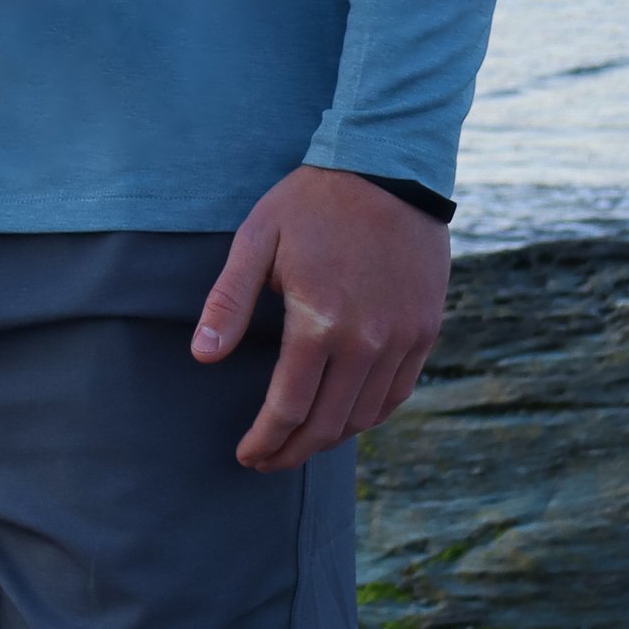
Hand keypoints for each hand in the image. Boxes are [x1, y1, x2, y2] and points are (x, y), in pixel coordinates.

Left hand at [192, 166, 448, 470]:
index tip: (247, 455)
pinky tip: (346, 416)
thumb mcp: (256, 240)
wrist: (389, 168)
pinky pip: (398, 393)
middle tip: (267, 460)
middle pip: (328, 425)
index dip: (265, 441)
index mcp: (319, 322)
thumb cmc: (312, 202)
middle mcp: (366, 340)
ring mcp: (402, 338)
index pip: (288, 408)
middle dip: (293, 452)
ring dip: (330, 438)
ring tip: (301, 441)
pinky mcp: (425, 329)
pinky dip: (369, 415)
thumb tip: (203, 355)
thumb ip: (230, 302)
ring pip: (365, 416)